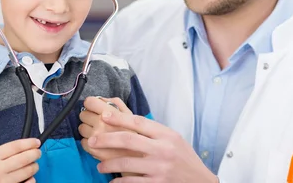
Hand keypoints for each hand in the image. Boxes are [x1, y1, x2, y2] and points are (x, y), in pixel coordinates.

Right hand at [0, 138, 40, 182]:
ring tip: (34, 165)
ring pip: (27, 171)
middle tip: (38, 153)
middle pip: (24, 159)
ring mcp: (3, 182)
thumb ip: (8, 152)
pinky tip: (29, 177)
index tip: (37, 142)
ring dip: (34, 167)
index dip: (29, 143)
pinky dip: (32, 179)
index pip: (15, 146)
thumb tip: (29, 147)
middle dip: (35, 154)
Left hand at [79, 96, 140, 162]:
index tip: (94, 108)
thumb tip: (100, 99)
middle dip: (89, 116)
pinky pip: (82, 142)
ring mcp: (96, 138)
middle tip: (98, 122)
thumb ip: (114, 102)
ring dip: (88, 130)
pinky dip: (88, 142)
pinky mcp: (93, 151)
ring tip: (100, 133)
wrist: (138, 157)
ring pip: (81, 128)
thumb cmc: (134, 133)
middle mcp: (100, 124)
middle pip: (83, 114)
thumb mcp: (129, 113)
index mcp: (109, 113)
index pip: (89, 102)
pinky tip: (99, 143)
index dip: (91, 104)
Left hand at [87, 111, 217, 182]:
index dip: (119, 118)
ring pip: (126, 163)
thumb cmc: (184, 158)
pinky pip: (132, 182)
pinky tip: (112, 181)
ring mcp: (159, 168)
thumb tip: (126, 121)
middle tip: (92, 141)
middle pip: (128, 140)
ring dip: (108, 164)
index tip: (104, 116)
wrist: (200, 182)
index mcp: (167, 135)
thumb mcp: (174, 139)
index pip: (138, 122)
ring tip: (99, 165)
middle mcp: (163, 150)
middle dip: (106, 140)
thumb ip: (154, 132)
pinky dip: (119, 182)